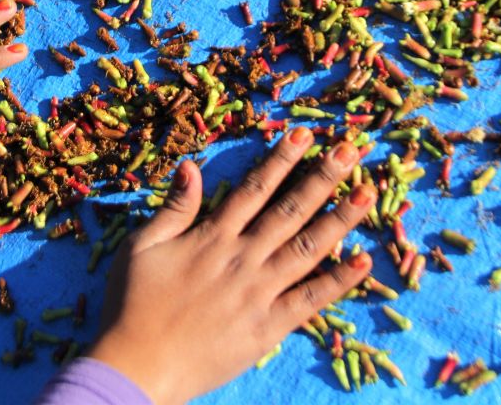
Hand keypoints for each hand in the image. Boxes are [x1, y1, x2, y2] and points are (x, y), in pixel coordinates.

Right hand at [86, 128, 372, 404]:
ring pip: (309, 248)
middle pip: (291, 210)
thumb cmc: (132, 304)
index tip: (305, 134)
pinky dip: (338, 281)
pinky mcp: (269, 327)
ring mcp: (260, 292)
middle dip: (323, 178)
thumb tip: (191, 166)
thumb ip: (173, 208)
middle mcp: (243, 257)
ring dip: (341, 219)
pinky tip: (363, 261)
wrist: (137, 366)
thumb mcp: (141, 246)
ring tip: (368, 194)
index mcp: (213, 236)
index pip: (255, 188)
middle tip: (352, 151)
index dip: (282, 159)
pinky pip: (311, 300)